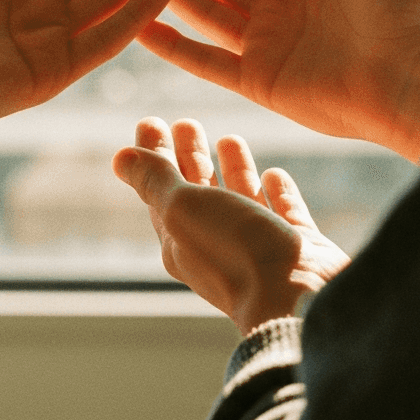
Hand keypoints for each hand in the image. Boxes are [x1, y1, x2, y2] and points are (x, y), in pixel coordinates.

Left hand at [113, 117, 349, 335]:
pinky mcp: (299, 248)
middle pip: (198, 192)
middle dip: (190, 157)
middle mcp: (217, 244)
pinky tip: (276, 174)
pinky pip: (283, 214)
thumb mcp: (183, 209)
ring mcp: (259, 247)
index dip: (153, 155)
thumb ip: (155, 181)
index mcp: (181, 239)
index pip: (160, 189)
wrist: (298, 297)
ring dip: (233, 170)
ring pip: (240, 199)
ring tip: (230, 137)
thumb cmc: (234, 252)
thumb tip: (120, 159)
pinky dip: (278, 193)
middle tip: (187, 123)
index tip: (150, 122)